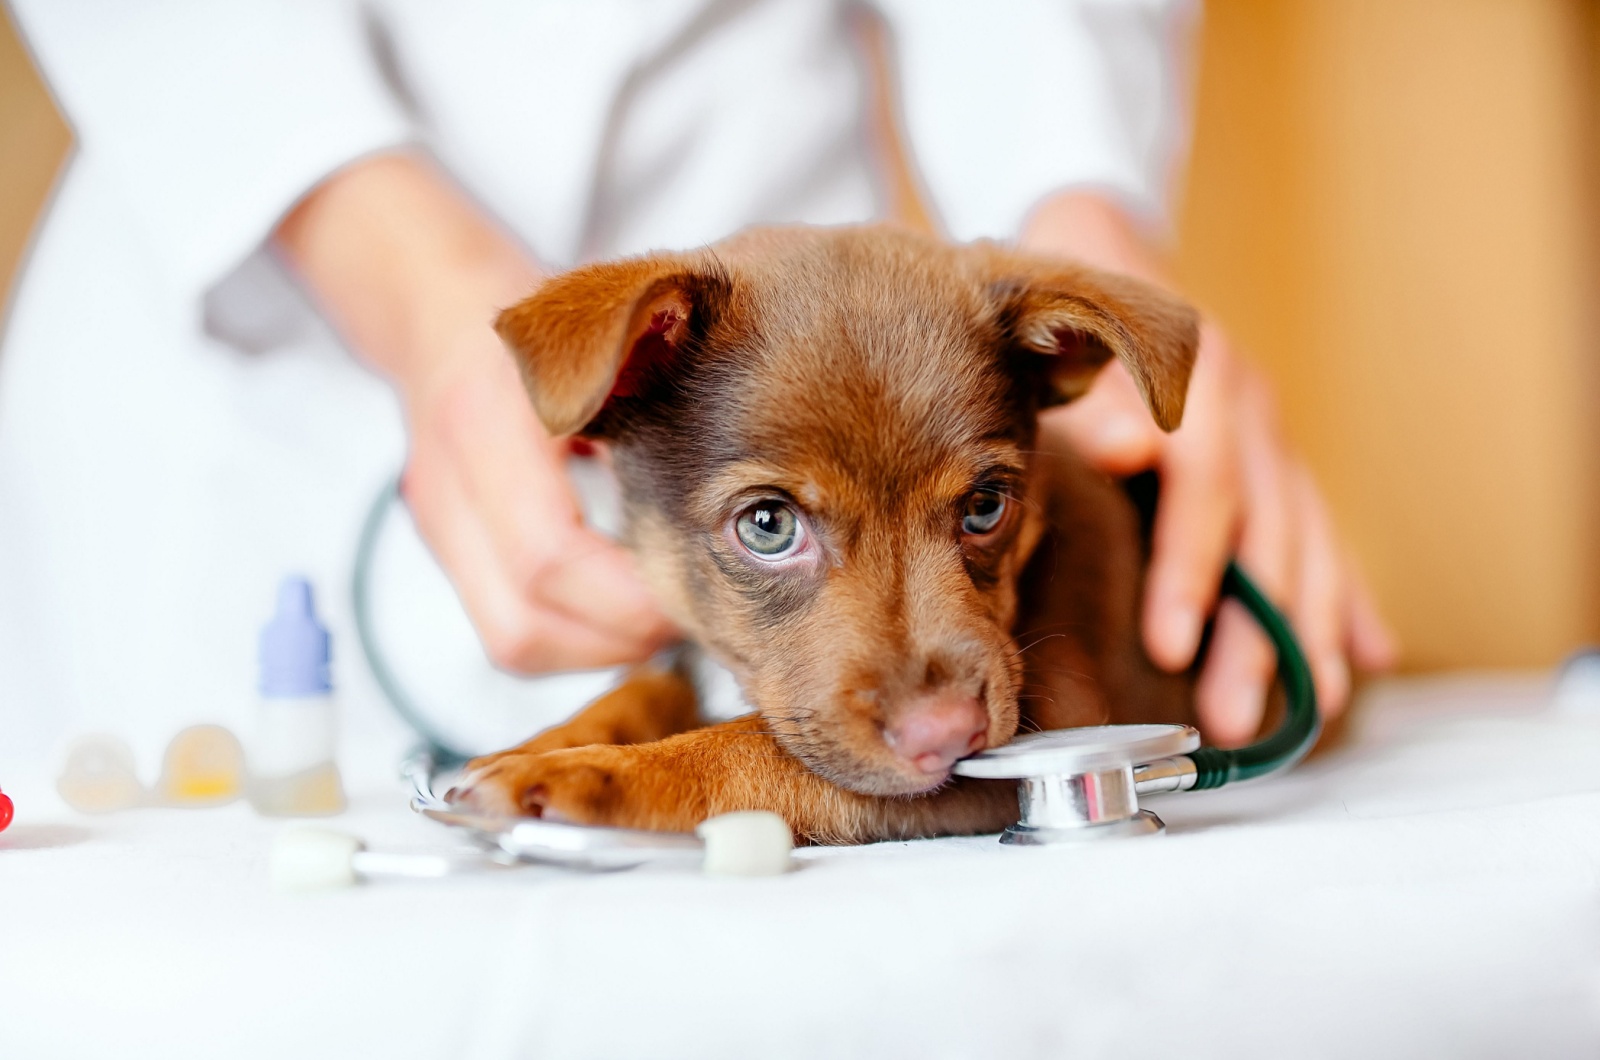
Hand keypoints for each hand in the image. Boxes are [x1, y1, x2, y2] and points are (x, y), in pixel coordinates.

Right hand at [274, 153, 673, 672]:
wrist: (433, 312)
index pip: (548, 556)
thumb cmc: (539, 318)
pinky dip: (576, 637)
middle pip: (526, 621)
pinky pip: (509, 630)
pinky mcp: (449, 550)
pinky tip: (625, 609)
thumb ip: (651, 376)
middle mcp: (450, 484)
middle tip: (698, 615)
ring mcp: (441, 525)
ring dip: (602, 647)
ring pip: (515, 641)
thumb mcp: (595, 330)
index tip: (699, 592)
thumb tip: (739, 467)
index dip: (629, 596)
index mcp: (488, 423)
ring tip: (667, 617)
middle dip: (626, 635)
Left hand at [1044, 323, 1396, 743]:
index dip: (1190, 571)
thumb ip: (1098, 395)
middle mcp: (1250, 413)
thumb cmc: (1071, 301)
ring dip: (1310, 632)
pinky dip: (1347, 593)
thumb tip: (1129, 449)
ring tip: (1315, 710)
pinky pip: (1322, 532)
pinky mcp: (1278, 457)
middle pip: (1267, 535)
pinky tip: (1370, 653)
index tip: (1170, 644)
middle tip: (1233, 718)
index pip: (1205, 491)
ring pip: (1307, 544)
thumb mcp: (1072, 330)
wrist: (1101, 248)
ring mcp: (1272, 437)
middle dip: (1255, 634)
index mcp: (1201, 386)